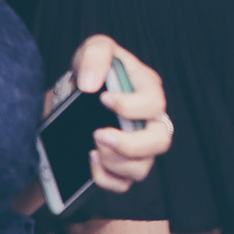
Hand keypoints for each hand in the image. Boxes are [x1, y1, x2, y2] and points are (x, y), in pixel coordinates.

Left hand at [62, 35, 171, 194]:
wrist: (72, 98)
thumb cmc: (92, 71)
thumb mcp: (94, 50)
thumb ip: (97, 55)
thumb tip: (92, 84)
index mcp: (148, 91)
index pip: (154, 103)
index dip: (131, 105)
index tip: (102, 99)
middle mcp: (150, 121)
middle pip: (160, 141)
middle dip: (130, 144)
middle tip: (98, 135)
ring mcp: (139, 146)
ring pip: (143, 168)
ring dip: (115, 163)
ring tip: (92, 149)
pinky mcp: (123, 166)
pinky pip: (123, 184)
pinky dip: (105, 178)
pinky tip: (90, 160)